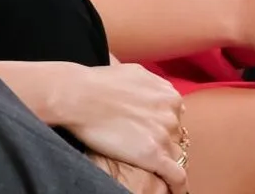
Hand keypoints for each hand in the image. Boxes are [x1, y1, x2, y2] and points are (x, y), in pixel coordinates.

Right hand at [53, 64, 186, 193]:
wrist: (77, 96)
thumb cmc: (98, 82)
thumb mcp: (134, 72)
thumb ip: (152, 85)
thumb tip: (157, 92)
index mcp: (169, 95)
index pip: (173, 117)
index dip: (160, 125)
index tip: (148, 130)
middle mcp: (171, 114)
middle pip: (174, 135)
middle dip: (160, 139)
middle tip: (139, 142)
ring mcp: (164, 135)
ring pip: (174, 155)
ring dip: (162, 158)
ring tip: (147, 163)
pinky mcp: (154, 155)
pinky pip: (177, 177)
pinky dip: (176, 186)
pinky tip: (172, 191)